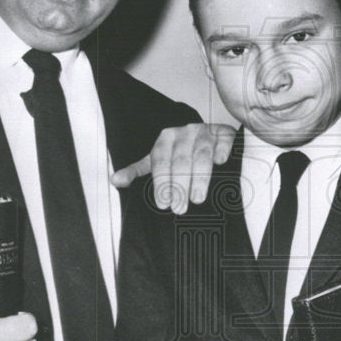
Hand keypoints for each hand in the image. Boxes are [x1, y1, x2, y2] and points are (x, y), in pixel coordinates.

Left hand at [111, 123, 236, 212]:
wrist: (210, 138)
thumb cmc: (181, 154)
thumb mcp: (157, 161)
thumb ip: (138, 171)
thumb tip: (114, 181)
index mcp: (165, 139)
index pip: (161, 162)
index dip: (161, 183)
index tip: (163, 204)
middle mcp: (185, 132)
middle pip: (181, 161)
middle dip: (179, 186)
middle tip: (179, 208)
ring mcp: (206, 132)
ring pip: (201, 155)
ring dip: (199, 178)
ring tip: (197, 199)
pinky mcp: (225, 133)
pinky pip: (223, 142)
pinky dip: (222, 152)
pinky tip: (221, 163)